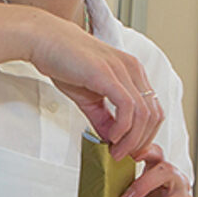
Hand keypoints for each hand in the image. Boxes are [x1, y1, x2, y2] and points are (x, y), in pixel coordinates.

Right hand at [27, 13, 161, 157]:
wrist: (44, 40)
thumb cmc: (63, 62)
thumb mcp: (88, 96)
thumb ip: (102, 118)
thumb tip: (111, 140)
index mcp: (132, 72)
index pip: (152, 109)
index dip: (145, 135)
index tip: (129, 151)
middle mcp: (132, 69)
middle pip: (154, 114)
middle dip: (141, 141)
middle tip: (123, 156)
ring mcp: (122, 70)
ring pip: (144, 114)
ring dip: (132, 139)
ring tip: (116, 151)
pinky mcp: (107, 74)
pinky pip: (128, 107)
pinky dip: (123, 128)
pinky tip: (112, 137)